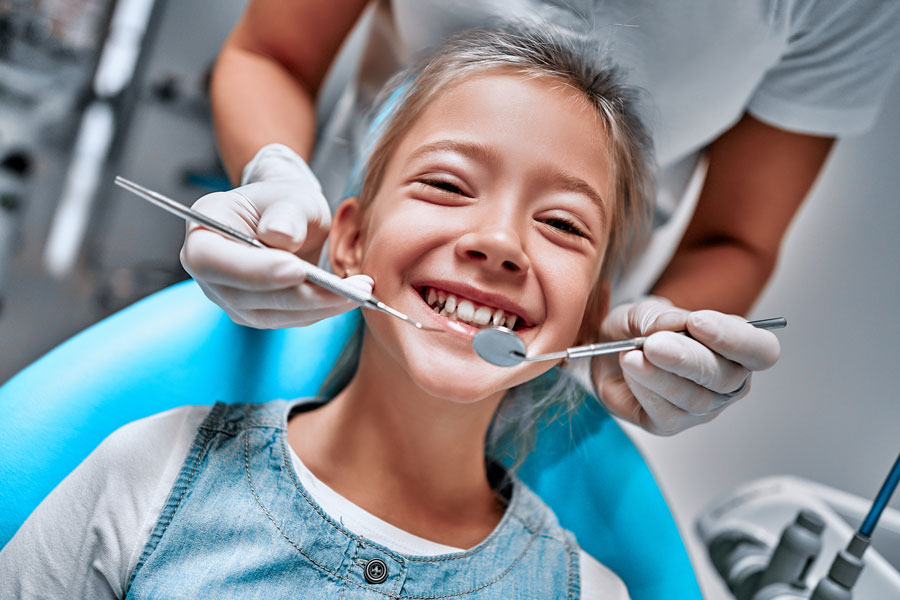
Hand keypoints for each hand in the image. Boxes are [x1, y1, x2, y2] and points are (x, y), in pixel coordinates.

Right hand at [180, 143, 372, 327]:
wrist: (288, 218)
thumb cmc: (284, 202)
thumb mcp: (290, 195)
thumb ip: (286, 213)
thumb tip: (279, 235)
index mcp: (203, 231)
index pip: (213, 261)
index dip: (253, 270)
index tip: (297, 269)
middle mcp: (209, 270)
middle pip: (245, 296)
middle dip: (300, 294)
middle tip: (350, 287)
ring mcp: (229, 297)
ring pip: (271, 314)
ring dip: (319, 306)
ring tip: (362, 290)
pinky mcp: (256, 312)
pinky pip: (289, 318)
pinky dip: (322, 310)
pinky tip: (352, 296)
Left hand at [591, 297, 780, 434]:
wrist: (608, 352)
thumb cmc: (639, 329)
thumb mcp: (645, 311)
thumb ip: (660, 316)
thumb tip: (674, 324)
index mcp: (737, 347)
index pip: (761, 350)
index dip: (734, 338)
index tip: (697, 322)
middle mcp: (728, 381)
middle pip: (726, 377)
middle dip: (688, 359)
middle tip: (654, 344)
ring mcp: (703, 407)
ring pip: (695, 398)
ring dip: (660, 376)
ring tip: (631, 355)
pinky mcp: (672, 424)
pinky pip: (665, 413)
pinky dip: (644, 389)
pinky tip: (630, 370)